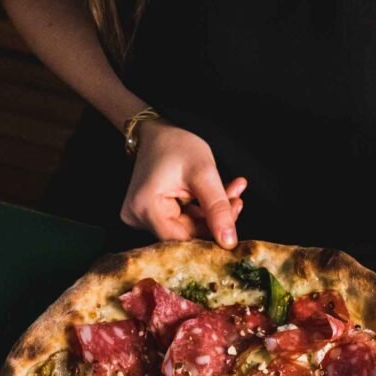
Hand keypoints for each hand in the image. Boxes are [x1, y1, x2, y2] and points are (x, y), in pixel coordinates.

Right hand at [120, 121, 246, 247]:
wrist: (157, 133)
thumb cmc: (175, 145)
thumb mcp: (203, 173)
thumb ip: (217, 209)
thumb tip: (229, 242)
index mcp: (145, 208)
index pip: (183, 238)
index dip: (211, 233)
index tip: (235, 212)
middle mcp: (138, 217)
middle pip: (186, 233)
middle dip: (215, 218)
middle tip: (237, 198)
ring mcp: (142, 217)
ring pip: (187, 227)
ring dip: (212, 212)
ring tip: (232, 191)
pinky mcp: (150, 215)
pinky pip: (182, 221)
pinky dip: (202, 209)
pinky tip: (219, 194)